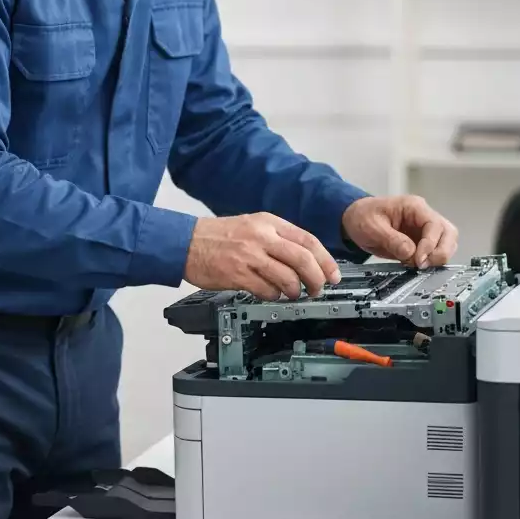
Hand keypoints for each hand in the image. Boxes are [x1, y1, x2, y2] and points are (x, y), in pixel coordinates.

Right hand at [183, 213, 341, 299]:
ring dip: (296, 291)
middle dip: (317, 278)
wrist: (186, 242)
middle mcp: (261, 236)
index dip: (325, 260)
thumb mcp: (252, 224)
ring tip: (293, 293)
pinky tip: (271, 294)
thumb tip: (306, 257)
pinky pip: (267, 290)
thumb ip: (278, 237)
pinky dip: (274, 296)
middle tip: (318, 288)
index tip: (333, 274)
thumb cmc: (219, 235)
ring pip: (288, 277)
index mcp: (268, 222)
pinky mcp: (238, 274)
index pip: (307, 240)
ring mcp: (250, 255)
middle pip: (303, 259)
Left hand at [342, 195, 457, 268]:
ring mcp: (424, 229)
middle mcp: (423, 216)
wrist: (354, 219)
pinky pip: (435, 251)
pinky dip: (431, 261)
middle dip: (440, 252)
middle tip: (423, 266)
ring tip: (419, 267)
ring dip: (438, 258)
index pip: (434, 225)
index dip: (431, 245)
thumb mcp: (372, 228)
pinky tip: (417, 267)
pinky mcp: (421, 241)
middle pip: (448, 233)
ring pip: (447, 243)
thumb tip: (411, 254)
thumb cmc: (362, 216)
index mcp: (413, 206)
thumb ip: (392, 240)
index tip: (419, 260)